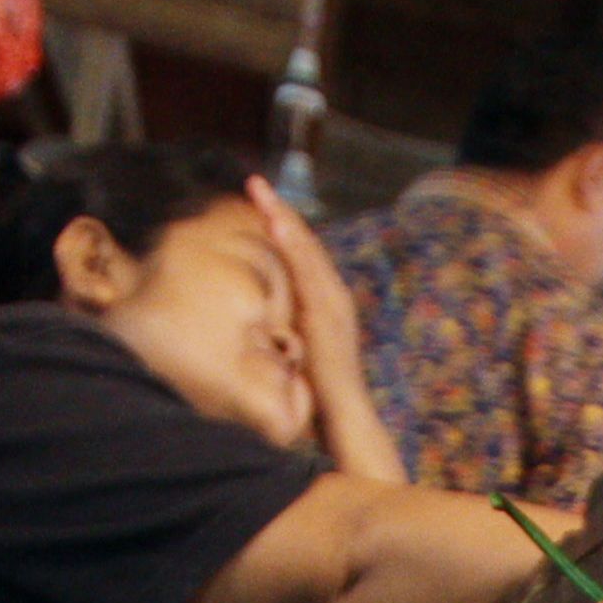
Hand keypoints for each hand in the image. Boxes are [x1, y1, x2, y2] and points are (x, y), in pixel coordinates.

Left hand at [248, 177, 362, 388]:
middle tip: (255, 182)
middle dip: (280, 211)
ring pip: (308, 252)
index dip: (280, 226)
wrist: (347, 421)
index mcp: (324, 302)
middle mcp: (333, 296)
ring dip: (285, 220)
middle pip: (305, 244)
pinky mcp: (329, 315)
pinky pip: (309, 274)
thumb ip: (283, 333)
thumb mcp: (296, 353)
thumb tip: (256, 325)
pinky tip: (278, 227)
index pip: (301, 255)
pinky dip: (294, 247)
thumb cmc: (319, 396)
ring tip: (263, 195)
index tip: (258, 201)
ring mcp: (333, 304)